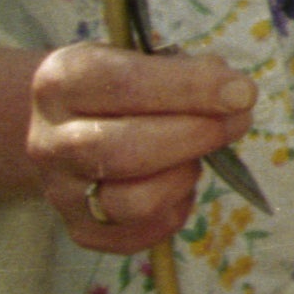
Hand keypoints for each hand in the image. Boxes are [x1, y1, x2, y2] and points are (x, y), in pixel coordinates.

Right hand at [27, 40, 259, 253]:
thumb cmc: (122, 89)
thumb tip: (231, 92)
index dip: (190, 89)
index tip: (242, 92)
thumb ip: (185, 71)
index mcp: (61, 82)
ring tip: (198, 156)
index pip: (124, 85)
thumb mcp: (142, 59)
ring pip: (133, 202)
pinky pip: (142, 234)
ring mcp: (62, 192)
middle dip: (197, 135)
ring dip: (183, 176)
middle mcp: (51, 140)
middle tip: (239, 120)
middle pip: (126, 150)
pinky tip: (180, 183)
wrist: (74, 127)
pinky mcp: (82, 230)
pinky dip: (177, 208)